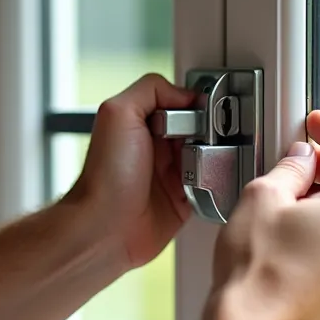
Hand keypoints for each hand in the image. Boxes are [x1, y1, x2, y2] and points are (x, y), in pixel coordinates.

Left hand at [66, 73, 197, 269]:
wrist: (106, 229)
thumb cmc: (106, 177)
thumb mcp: (119, 113)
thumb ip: (150, 90)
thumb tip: (186, 93)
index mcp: (142, 123)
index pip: (182, 103)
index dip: (197, 107)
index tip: (206, 115)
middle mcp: (157, 148)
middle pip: (201, 130)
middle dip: (209, 134)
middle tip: (205, 143)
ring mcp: (171, 175)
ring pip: (209, 157)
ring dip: (213, 160)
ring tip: (203, 166)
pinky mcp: (183, 201)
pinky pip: (210, 187)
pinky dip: (214, 185)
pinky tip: (208, 185)